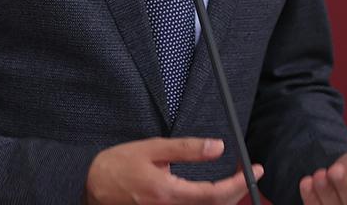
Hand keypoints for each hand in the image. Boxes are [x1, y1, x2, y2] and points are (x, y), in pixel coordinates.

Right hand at [85, 136, 263, 204]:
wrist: (91, 186)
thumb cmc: (118, 165)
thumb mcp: (152, 148)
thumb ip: (186, 149)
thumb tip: (218, 147)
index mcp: (168, 193)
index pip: (214, 195)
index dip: (239, 185)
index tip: (255, 171)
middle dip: (237, 192)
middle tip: (247, 174)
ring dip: (224, 200)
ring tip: (233, 182)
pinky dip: (208, 204)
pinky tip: (212, 194)